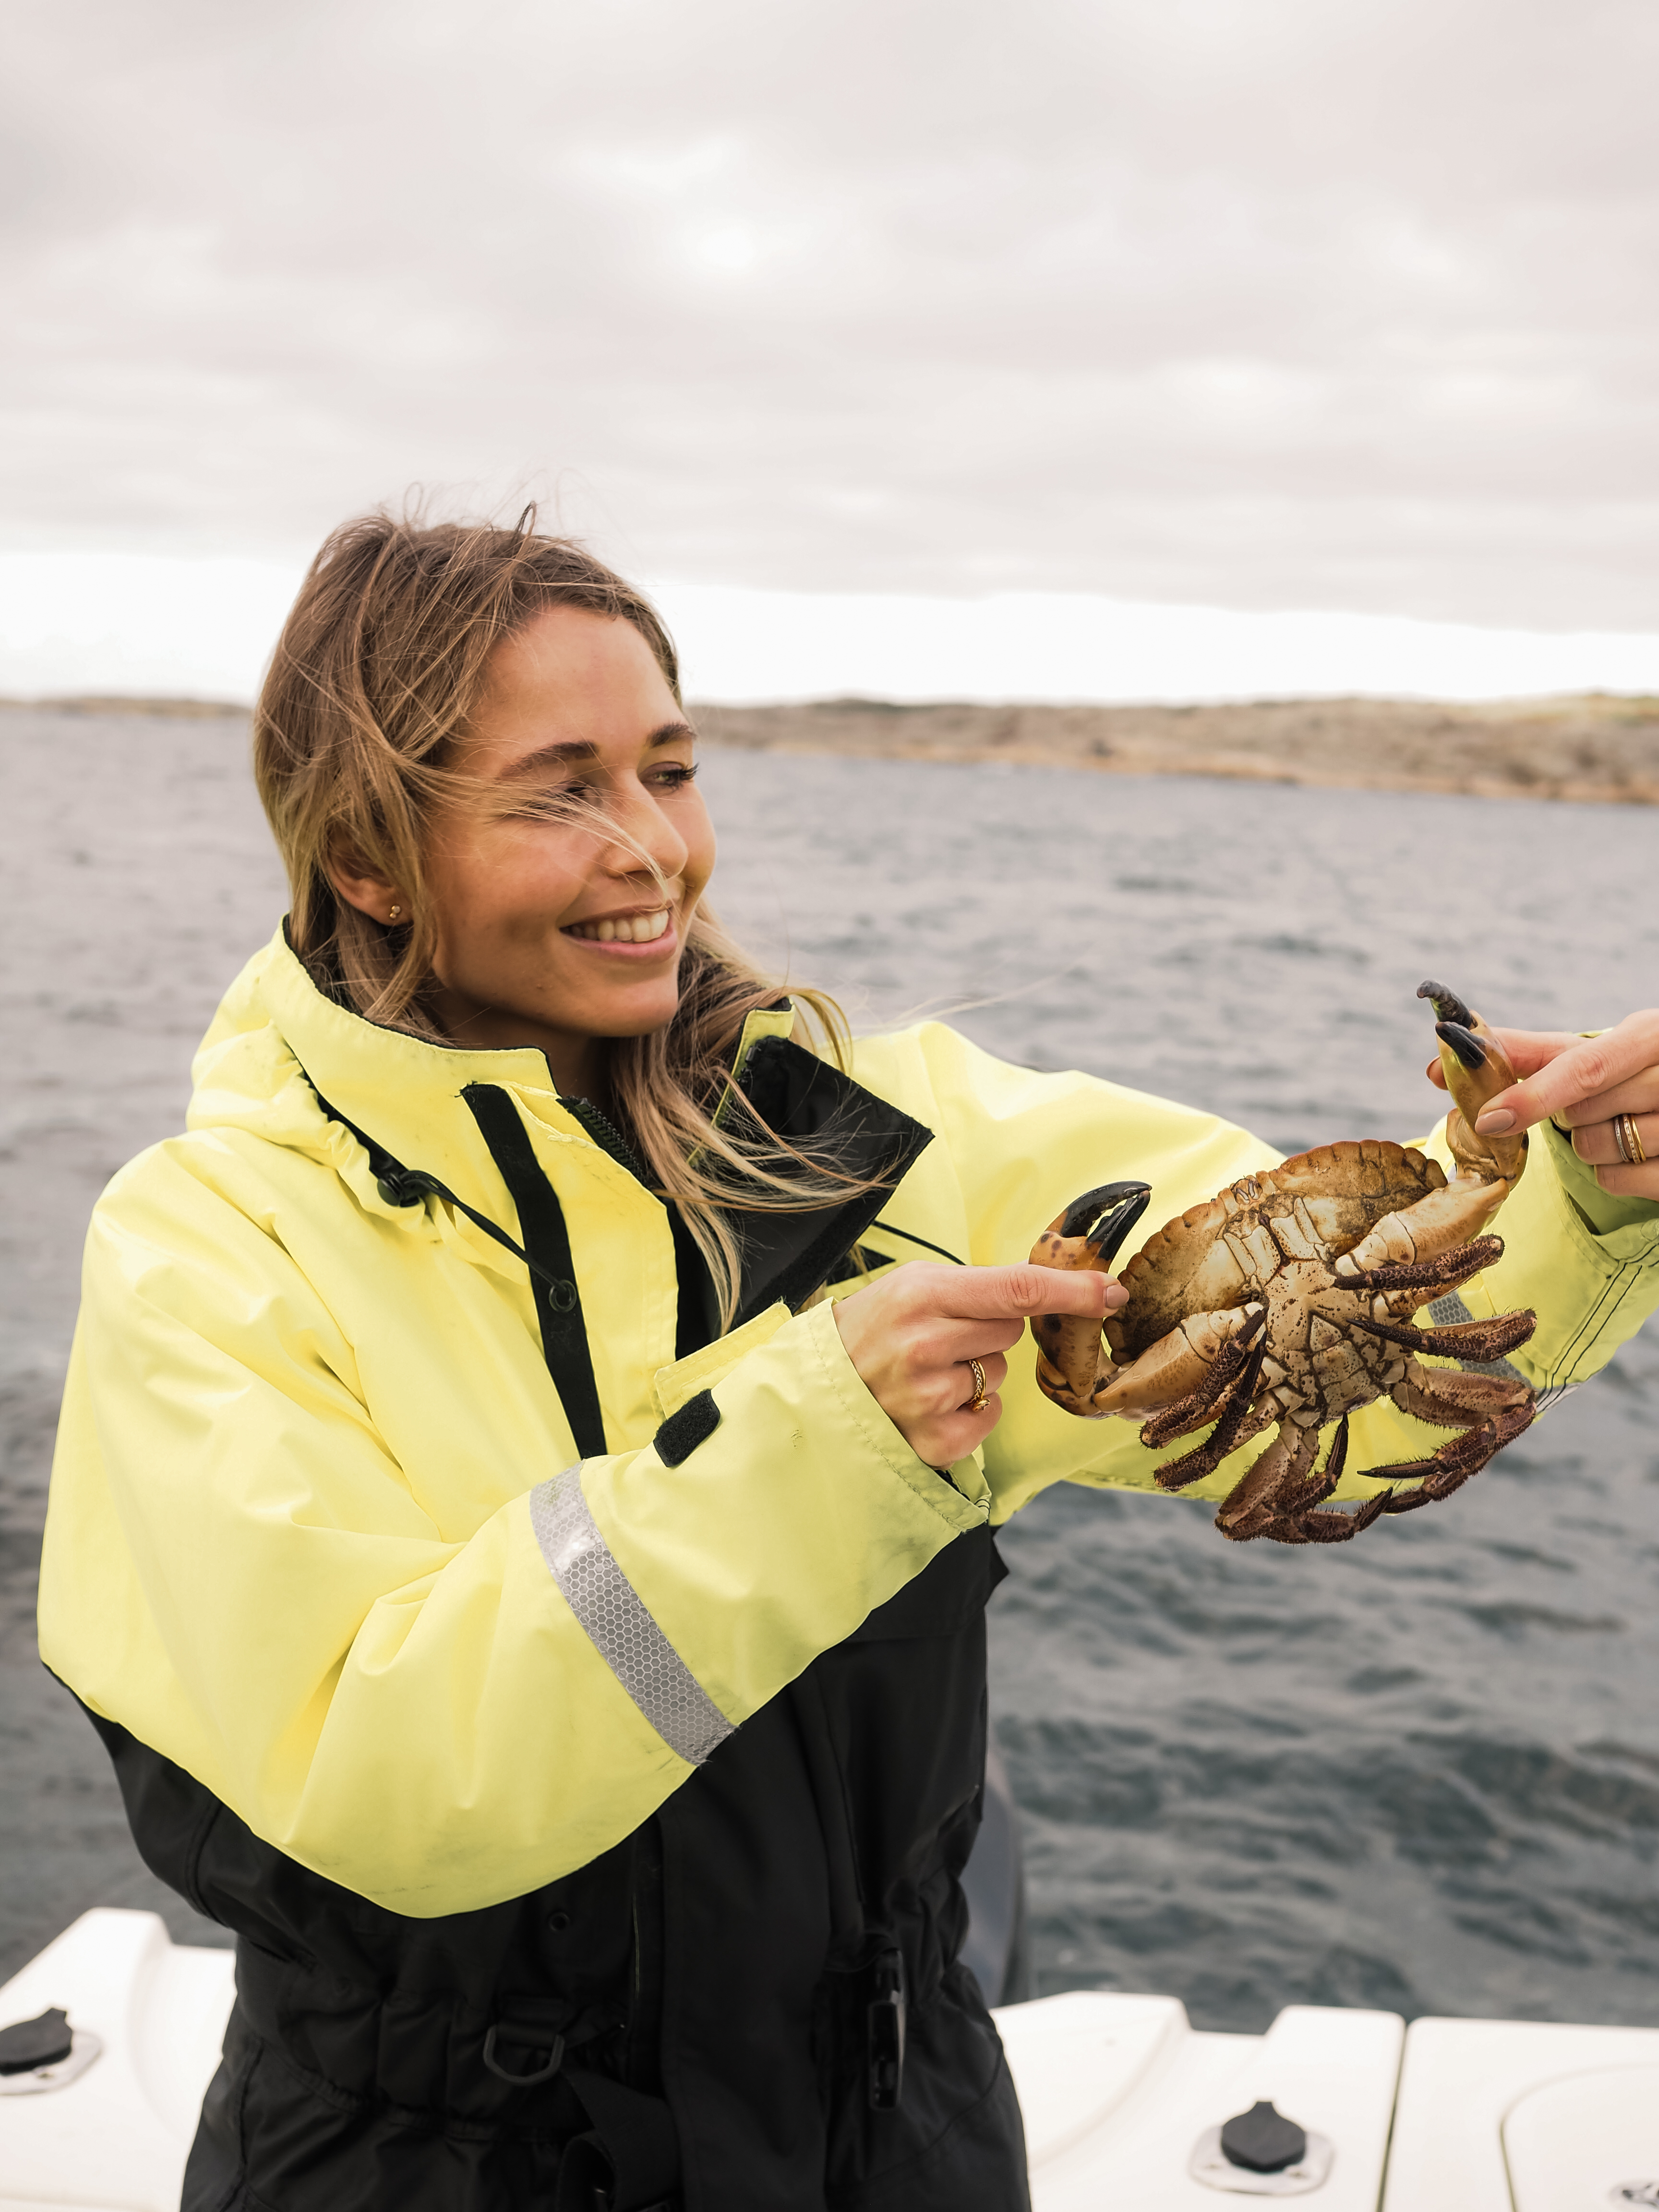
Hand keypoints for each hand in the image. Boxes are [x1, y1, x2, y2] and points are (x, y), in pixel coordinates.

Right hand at [833, 1262, 1128, 1468]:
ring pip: (1000, 1374)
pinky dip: (971, 1410)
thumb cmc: (871, 1328)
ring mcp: (930, 1398)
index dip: (1073, 1290)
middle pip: (1011, 1331)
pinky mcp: (935, 1441)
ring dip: (976, 1371)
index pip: (1018, 1289)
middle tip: (943, 1335)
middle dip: (990, 1330)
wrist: (819, 1388)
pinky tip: (932, 1402)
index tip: (1112, 1291)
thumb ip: (977, 1285)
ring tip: (927, 1371)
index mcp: (922, 1295)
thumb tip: (1057, 1289)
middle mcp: (925, 1345)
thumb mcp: (912, 1285)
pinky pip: (990, 1415)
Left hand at [1426, 1009, 1658, 1200]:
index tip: (1485, 1118)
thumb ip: (1518, 1054)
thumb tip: (1437, 1067)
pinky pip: (1617, 1181)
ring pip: (1597, 1149)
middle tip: (1591, 1104)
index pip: (1584, 1068)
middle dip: (1568, 1114)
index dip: (1530, 1095)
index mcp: (1647, 1035)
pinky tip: (1631, 1152)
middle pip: (1583, 1112)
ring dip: (1589, 1144)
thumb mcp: (1586, 1052)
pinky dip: (1612, 1173)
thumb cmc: (1626, 1071)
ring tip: (1617, 1123)